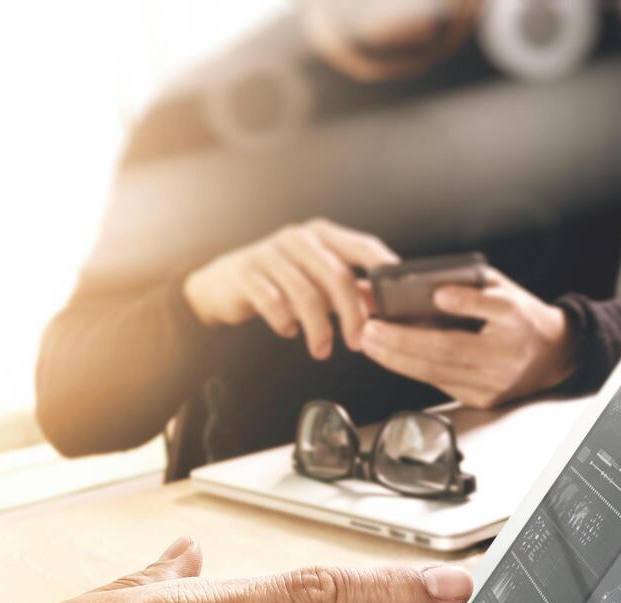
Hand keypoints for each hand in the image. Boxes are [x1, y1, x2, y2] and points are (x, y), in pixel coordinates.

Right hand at [183, 218, 397, 359]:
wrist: (222, 284)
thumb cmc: (278, 282)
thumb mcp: (316, 281)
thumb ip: (351, 290)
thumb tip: (388, 306)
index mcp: (322, 235)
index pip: (362, 246)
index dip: (384, 269)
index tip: (398, 299)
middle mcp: (299, 238)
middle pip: (337, 276)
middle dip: (352, 315)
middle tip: (357, 342)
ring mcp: (270, 252)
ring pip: (306, 295)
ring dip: (318, 329)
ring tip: (321, 350)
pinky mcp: (246, 272)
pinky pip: (274, 303)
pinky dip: (285, 323)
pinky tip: (288, 331)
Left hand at [361, 270, 576, 408]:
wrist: (552, 356)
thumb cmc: (517, 316)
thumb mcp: (499, 289)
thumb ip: (462, 284)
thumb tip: (409, 282)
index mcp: (518, 317)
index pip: (494, 308)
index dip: (466, 302)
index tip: (439, 294)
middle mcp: (508, 353)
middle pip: (450, 348)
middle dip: (404, 339)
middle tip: (371, 327)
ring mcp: (495, 381)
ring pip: (437, 371)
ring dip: (396, 358)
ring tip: (369, 341)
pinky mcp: (483, 400)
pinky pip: (439, 383)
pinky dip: (410, 368)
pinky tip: (387, 356)